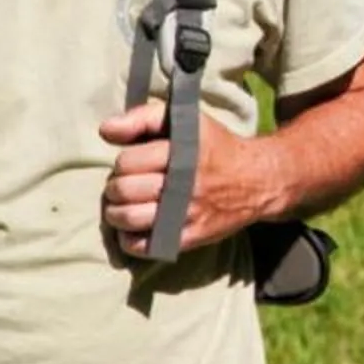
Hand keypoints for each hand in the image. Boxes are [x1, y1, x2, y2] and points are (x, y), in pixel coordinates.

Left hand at [98, 100, 285, 255]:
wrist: (258, 181)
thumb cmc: (216, 148)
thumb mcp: (187, 121)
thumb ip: (143, 118)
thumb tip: (105, 130)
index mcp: (182, 152)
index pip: (127, 162)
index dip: (124, 162)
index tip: (134, 163)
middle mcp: (184, 184)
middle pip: (123, 190)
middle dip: (116, 187)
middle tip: (126, 185)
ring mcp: (187, 214)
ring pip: (128, 218)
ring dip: (116, 213)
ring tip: (123, 206)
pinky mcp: (190, 238)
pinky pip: (143, 245)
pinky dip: (129, 239)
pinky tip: (133, 228)